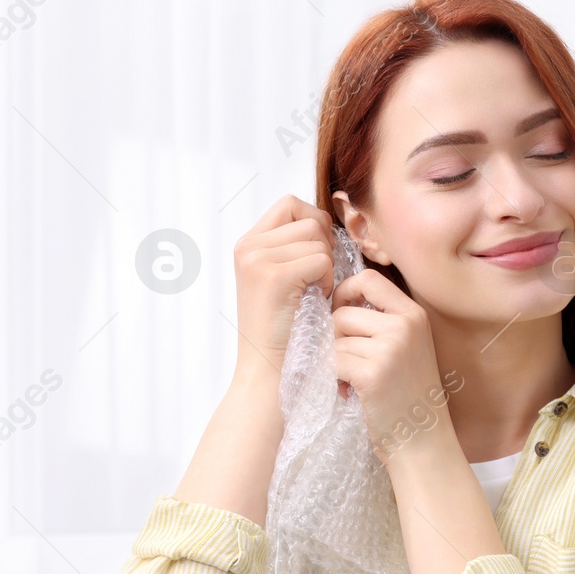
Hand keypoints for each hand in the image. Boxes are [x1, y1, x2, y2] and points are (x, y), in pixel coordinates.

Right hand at [231, 195, 335, 380]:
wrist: (270, 369)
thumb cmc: (288, 327)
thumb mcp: (286, 278)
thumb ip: (295, 247)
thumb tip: (325, 221)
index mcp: (249, 243)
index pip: (290, 204)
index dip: (314, 224)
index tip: (317, 256)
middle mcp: (248, 246)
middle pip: (307, 217)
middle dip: (324, 246)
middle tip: (317, 278)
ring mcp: (257, 259)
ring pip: (317, 238)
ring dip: (327, 266)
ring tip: (313, 292)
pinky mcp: (273, 276)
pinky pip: (321, 260)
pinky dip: (327, 281)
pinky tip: (314, 300)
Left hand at [329, 268, 451, 462]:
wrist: (423, 441)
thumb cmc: (409, 395)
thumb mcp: (407, 347)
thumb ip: (382, 321)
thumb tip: (336, 302)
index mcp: (414, 315)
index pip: (368, 278)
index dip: (345, 292)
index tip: (343, 315)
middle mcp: (405, 326)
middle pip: (343, 313)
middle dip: (337, 339)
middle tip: (350, 363)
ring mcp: (390, 349)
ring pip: (335, 339)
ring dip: (336, 362)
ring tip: (353, 381)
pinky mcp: (372, 373)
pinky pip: (333, 362)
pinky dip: (335, 380)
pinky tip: (351, 393)